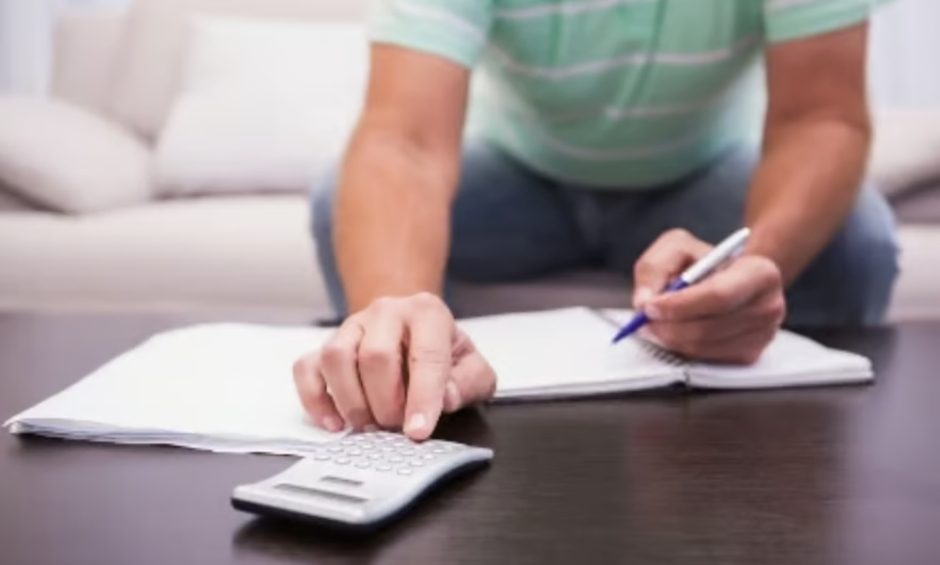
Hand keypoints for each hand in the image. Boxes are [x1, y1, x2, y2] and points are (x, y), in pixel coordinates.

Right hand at [292, 292, 496, 439]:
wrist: (412, 327)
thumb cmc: (442, 352)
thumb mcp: (472, 367)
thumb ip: (470, 382)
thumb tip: (447, 398)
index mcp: (427, 313)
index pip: (424, 355)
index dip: (422, 397)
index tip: (418, 431)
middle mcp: (386, 312)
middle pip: (375, 356)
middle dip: (386, 402)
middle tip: (396, 426)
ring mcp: (352, 326)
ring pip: (336, 357)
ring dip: (351, 401)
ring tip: (369, 425)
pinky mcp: (326, 343)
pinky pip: (307, 367)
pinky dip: (316, 400)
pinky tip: (335, 424)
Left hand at [632, 229, 785, 363]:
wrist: (730, 278)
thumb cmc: (705, 262)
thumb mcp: (677, 248)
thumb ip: (654, 268)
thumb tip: (644, 302)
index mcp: (759, 272)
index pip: (718, 296)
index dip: (679, 305)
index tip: (651, 306)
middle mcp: (768, 306)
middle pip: (709, 327)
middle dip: (669, 326)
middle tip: (645, 320)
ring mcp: (763, 335)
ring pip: (704, 347)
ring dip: (671, 339)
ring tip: (656, 324)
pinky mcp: (750, 355)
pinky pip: (706, 359)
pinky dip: (683, 347)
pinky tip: (675, 332)